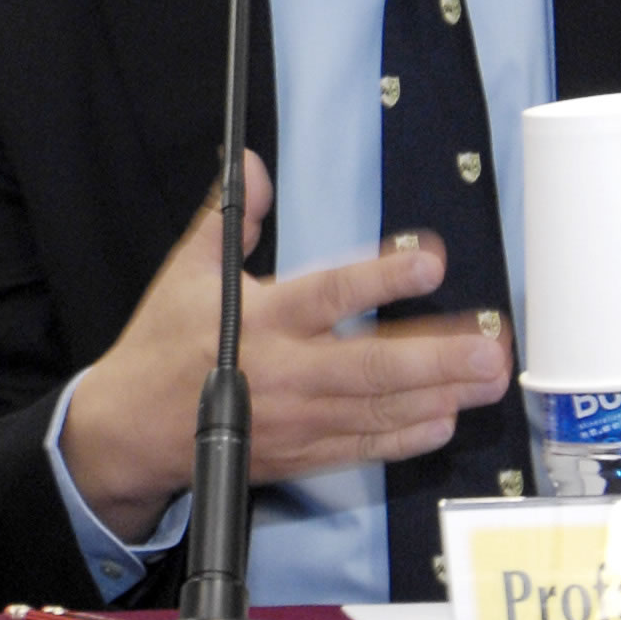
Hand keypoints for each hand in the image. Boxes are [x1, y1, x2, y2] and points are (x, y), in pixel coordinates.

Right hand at [59, 152, 516, 541]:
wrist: (133, 429)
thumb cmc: (163, 347)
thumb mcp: (186, 272)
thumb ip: (231, 219)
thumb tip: (252, 167)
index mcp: (260, 320)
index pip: (331, 294)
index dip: (384, 278)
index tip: (430, 261)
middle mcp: (286, 372)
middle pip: (372, 365)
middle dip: (437, 356)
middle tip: (488, 345)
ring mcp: (298, 418)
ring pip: (380, 408)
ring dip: (440, 393)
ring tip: (488, 377)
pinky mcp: (302, 453)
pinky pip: (364, 446)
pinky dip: (407, 437)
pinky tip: (445, 419)